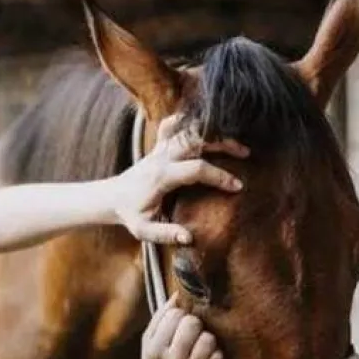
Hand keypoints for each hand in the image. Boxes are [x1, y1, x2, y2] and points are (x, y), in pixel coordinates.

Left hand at [109, 114, 247, 243]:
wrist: (112, 197)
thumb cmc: (131, 214)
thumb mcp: (144, 230)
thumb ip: (165, 234)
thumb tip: (189, 238)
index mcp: (162, 176)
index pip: (197, 169)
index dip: (219, 176)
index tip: (238, 186)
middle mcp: (162, 157)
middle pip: (197, 140)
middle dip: (223, 144)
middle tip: (246, 153)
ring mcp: (160, 148)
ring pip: (188, 129)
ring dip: (213, 132)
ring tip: (235, 140)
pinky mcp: (159, 145)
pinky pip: (172, 124)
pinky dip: (188, 121)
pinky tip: (206, 126)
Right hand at [136, 294, 223, 358]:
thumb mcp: (148, 344)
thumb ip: (161, 317)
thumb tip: (179, 294)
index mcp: (154, 348)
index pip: (175, 314)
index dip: (179, 316)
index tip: (177, 325)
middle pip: (193, 322)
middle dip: (193, 325)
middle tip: (189, 335)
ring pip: (209, 338)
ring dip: (206, 340)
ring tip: (197, 348)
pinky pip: (219, 356)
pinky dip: (214, 356)